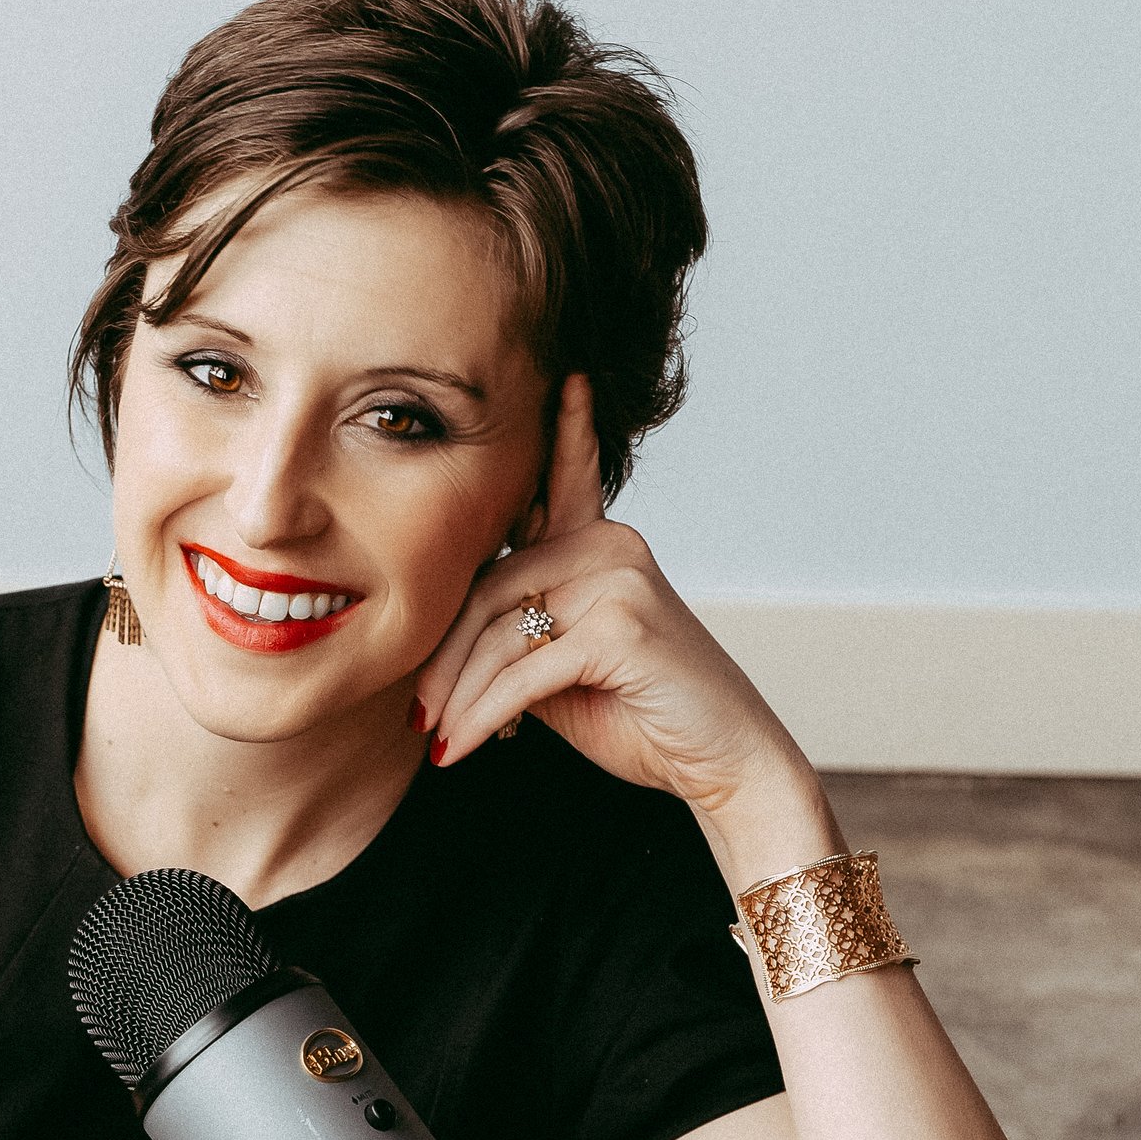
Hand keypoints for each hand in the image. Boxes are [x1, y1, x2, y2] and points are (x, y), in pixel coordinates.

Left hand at [413, 373, 819, 827]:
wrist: (724, 763)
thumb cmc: (644, 717)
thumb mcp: (565, 669)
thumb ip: (518, 638)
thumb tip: (449, 649)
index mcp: (602, 545)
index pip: (566, 481)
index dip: (565, 430)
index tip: (566, 376)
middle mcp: (611, 546)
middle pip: (489, 587)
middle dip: (444, 658)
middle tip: (416, 714)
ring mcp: (618, 578)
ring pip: (499, 633)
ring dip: (459, 697)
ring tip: (435, 740)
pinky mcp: (620, 625)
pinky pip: (522, 672)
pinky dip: (482, 716)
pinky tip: (458, 748)